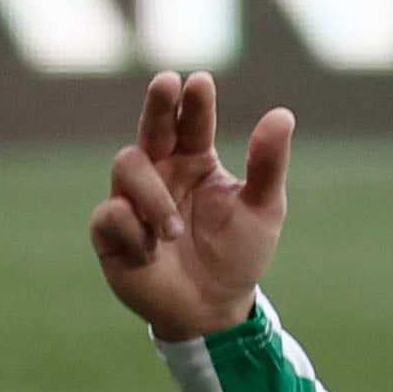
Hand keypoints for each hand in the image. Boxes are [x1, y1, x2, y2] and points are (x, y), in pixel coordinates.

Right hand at [90, 70, 292, 341]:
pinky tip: (151, 250)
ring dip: (151, 194)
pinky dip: (131, 227)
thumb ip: (268, 164)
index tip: (200, 82)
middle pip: (152, 127)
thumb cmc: (239, 253)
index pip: (192, 122)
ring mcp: (133, 200)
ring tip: (174, 229)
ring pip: (127, 166)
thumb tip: (283, 114)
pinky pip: (109, 214)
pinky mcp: (111, 233)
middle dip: (158, 105)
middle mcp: (161, 172)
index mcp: (196, 160)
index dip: (194, 102)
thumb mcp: (264, 209)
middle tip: (167, 82)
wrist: (214, 309)